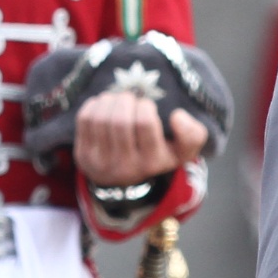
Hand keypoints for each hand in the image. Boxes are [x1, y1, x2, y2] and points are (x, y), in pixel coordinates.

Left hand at [72, 92, 209, 186]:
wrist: (127, 180)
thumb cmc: (159, 154)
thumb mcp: (183, 150)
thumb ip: (193, 134)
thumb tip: (177, 116)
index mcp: (153, 163)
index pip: (145, 124)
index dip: (144, 106)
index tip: (147, 104)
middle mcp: (126, 167)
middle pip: (119, 121)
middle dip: (124, 100)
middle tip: (130, 96)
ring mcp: (102, 163)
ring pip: (100, 119)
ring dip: (109, 100)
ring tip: (117, 99)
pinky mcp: (83, 156)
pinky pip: (84, 121)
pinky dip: (93, 105)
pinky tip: (103, 104)